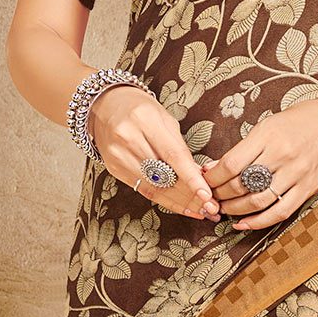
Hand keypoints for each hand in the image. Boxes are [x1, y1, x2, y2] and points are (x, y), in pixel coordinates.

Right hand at [87, 85, 218, 221]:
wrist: (106, 105)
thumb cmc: (141, 108)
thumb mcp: (164, 118)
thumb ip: (180, 146)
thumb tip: (199, 174)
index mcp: (145, 120)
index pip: (173, 155)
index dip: (191, 178)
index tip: (207, 194)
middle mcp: (129, 139)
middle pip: (164, 176)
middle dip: (190, 195)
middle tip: (211, 207)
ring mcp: (118, 156)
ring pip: (155, 187)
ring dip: (180, 202)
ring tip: (201, 210)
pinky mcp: (113, 169)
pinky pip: (143, 189)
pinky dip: (164, 199)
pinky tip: (180, 205)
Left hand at [201, 93, 317, 230]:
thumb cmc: (301, 120)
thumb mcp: (270, 123)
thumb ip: (245, 146)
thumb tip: (216, 167)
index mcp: (269, 134)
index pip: (231, 163)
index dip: (213, 177)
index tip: (204, 179)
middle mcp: (282, 155)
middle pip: (241, 184)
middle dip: (219, 194)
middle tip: (210, 196)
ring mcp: (296, 174)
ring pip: (257, 202)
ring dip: (234, 210)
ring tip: (223, 209)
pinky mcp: (307, 189)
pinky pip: (279, 212)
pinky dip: (258, 222)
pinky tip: (243, 223)